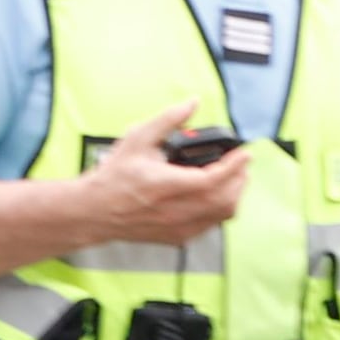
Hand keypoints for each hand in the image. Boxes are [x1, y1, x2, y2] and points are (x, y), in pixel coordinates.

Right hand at [69, 105, 254, 245]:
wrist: (95, 210)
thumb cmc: (114, 176)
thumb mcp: (137, 139)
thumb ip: (168, 119)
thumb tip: (192, 103)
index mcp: (166, 185)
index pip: (214, 178)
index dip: (235, 165)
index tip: (245, 153)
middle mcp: (175, 209)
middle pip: (226, 199)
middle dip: (240, 179)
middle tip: (242, 164)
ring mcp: (178, 226)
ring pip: (223, 215)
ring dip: (234, 195)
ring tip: (234, 179)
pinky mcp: (178, 237)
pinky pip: (212, 225)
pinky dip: (221, 209)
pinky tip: (216, 196)